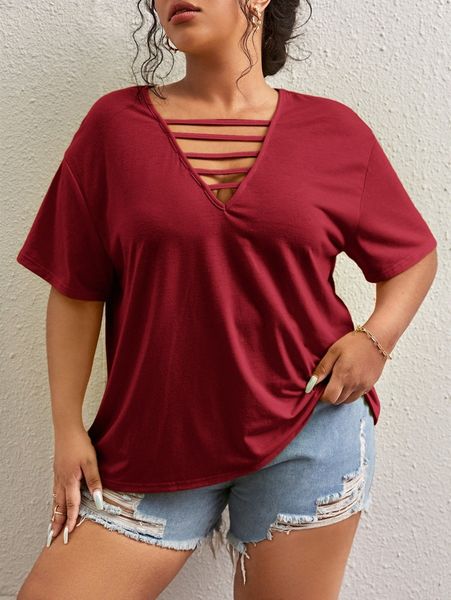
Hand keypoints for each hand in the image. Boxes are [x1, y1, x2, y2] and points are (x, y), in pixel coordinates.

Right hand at [46, 428, 103, 547]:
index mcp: (70, 480)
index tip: (70, 534)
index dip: (71, 520)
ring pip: (55, 499)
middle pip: (59, 506)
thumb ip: (94, 481)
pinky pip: (55, 491)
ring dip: (54, 514)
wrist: (67, 429)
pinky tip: (56, 503)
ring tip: (52, 526)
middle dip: (57, 523)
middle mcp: (61, 480)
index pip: (71, 505)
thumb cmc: (80, 443)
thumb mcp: (91, 462)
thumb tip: (98, 501)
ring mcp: (57, 475)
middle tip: (53, 538)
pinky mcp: (57, 470)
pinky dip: (55, 501)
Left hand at [305, 330, 387, 404]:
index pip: (329, 398)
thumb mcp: (334, 351)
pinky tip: (348, 381)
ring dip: (340, 395)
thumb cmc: (354, 342)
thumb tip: (311, 383)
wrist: (378, 339)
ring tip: (338, 382)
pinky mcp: (370, 385)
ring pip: (347, 400)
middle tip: (327, 383)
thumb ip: (323, 368)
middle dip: (330, 395)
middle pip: (337, 401)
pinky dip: (350, 393)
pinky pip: (357, 396)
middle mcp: (354, 384)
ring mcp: (363, 386)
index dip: (322, 396)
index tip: (318, 388)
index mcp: (343, 376)